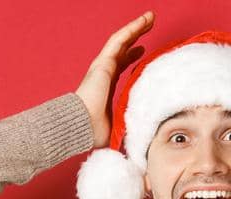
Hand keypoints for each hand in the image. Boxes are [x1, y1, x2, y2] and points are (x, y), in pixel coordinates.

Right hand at [76, 11, 152, 147]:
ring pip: (122, 41)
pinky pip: (119, 40)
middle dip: (135, 38)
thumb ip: (131, 131)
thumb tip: (145, 150)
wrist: (81, 126)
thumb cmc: (95, 132)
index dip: (131, 58)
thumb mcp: (119, 129)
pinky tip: (144, 20)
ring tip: (150, 17)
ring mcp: (102, 66)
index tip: (142, 52)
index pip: (121, 68)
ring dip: (136, 27)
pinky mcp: (103, 63)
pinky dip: (132, 29)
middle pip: (122, 50)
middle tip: (148, 28)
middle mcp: (104, 73)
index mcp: (106, 87)